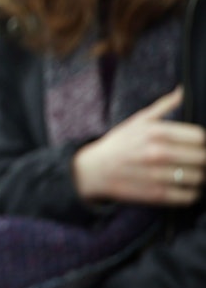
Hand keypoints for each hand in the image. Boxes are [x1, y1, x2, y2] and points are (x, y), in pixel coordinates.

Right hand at [72, 88, 205, 205]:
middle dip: (200, 159)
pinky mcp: (156, 194)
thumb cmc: (118, 144)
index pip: (199, 137)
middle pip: (202, 158)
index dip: (201, 142)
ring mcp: (157, 175)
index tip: (195, 145)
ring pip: (197, 178)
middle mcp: (158, 153)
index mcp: (156, 132)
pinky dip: (190, 193)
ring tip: (188, 174)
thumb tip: (182, 90)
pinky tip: (182, 187)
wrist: (92, 170)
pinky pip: (188, 196)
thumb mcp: (137, 120)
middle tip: (193, 160)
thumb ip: (163, 106)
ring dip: (197, 176)